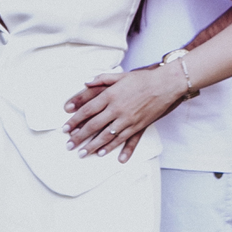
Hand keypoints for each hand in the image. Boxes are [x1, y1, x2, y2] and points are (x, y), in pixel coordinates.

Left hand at [63, 66, 186, 161]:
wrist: (166, 85)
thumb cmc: (142, 79)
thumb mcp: (120, 75)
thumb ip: (102, 79)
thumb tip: (86, 82)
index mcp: (110, 95)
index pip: (87, 110)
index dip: (74, 121)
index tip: (65, 129)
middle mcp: (117, 109)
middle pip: (93, 125)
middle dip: (79, 137)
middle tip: (69, 145)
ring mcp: (128, 119)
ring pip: (106, 136)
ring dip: (93, 146)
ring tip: (82, 153)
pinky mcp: (138, 126)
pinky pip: (125, 140)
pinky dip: (117, 149)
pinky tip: (107, 155)